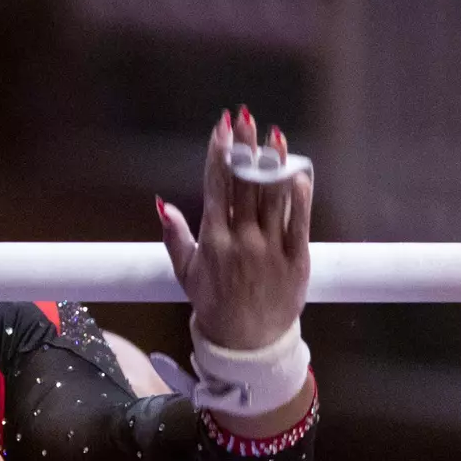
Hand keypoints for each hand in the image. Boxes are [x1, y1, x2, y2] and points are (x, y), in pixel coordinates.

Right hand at [158, 107, 312, 350]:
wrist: (246, 343)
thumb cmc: (214, 304)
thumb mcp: (187, 272)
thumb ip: (175, 236)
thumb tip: (161, 204)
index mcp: (214, 241)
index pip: (216, 188)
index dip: (219, 155)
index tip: (222, 129)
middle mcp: (242, 241)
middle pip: (245, 185)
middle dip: (245, 149)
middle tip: (247, 118)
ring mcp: (270, 249)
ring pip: (273, 198)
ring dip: (274, 164)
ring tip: (274, 136)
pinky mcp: (296, 259)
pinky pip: (300, 222)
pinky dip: (299, 196)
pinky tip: (298, 172)